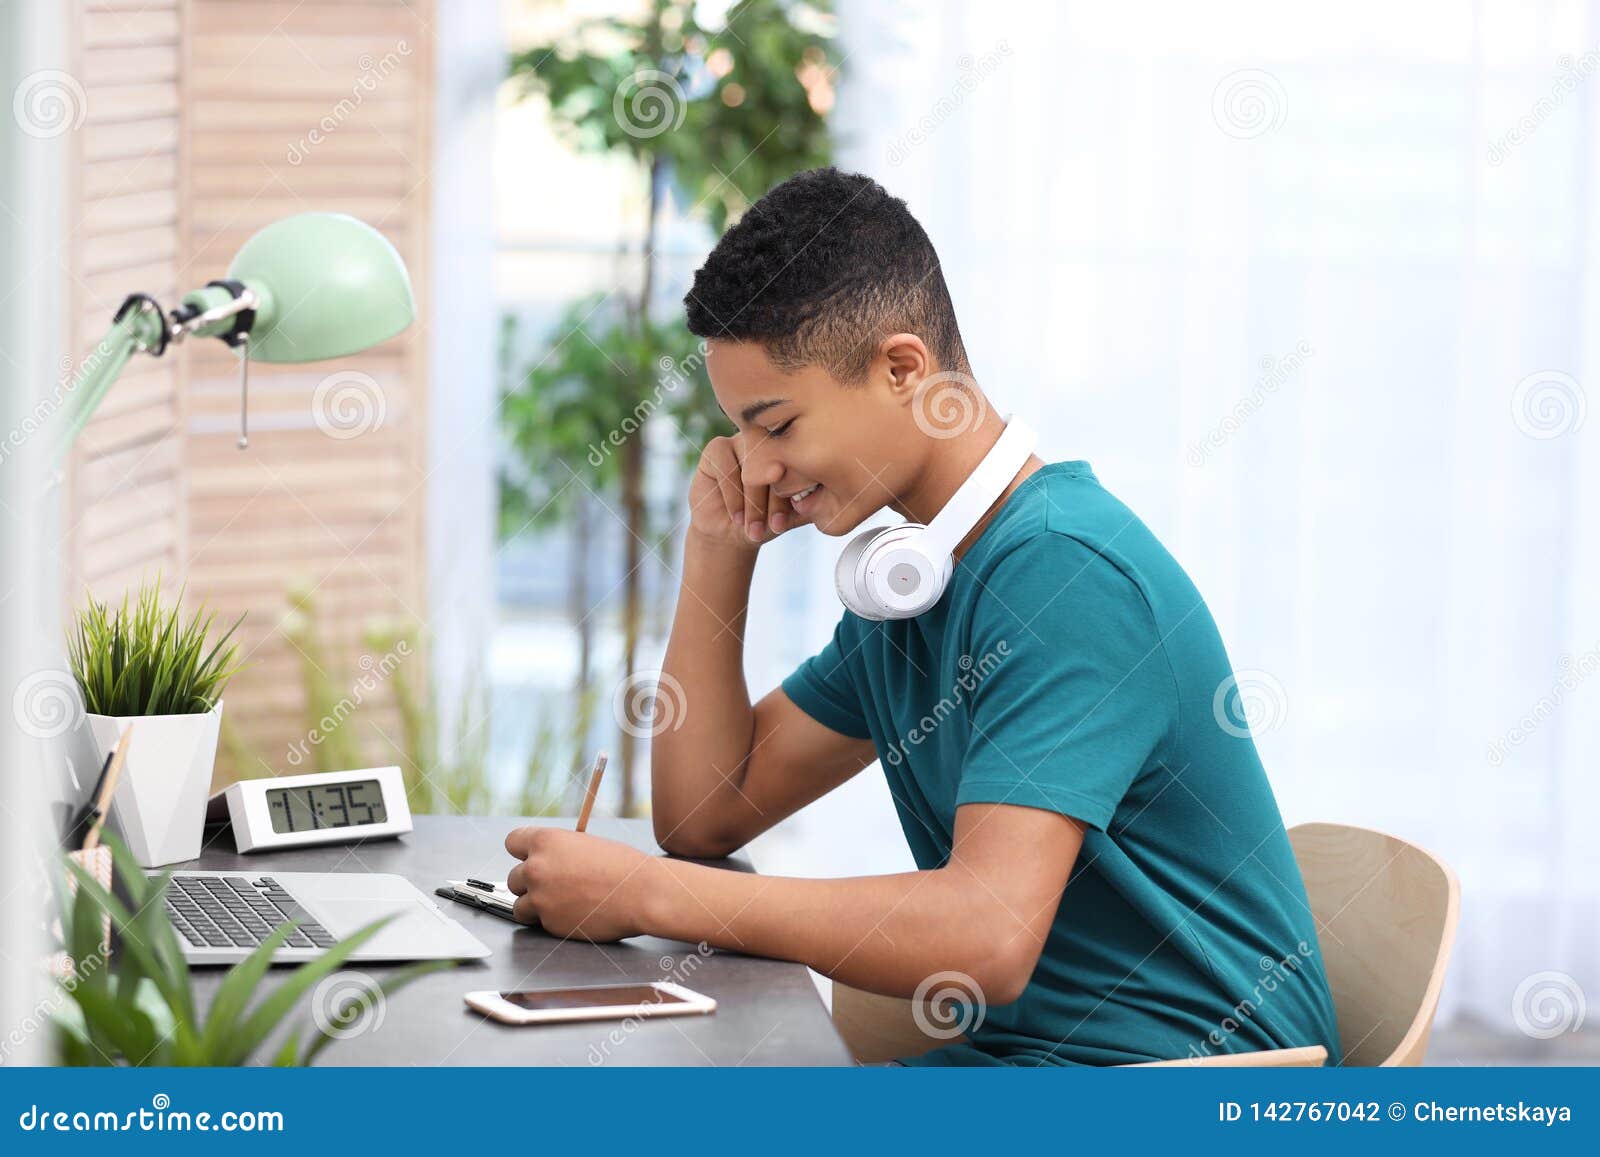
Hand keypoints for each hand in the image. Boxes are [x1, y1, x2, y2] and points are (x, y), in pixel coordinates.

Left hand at [502, 826, 654, 941]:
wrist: (641, 893)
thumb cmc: (622, 866)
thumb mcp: (585, 844)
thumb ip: (558, 852)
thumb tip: (545, 861)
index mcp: (545, 841)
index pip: (512, 842)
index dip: (523, 852)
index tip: (532, 859)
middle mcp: (536, 868)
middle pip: (514, 878)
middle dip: (531, 883)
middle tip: (555, 886)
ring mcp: (540, 898)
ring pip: (520, 905)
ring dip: (535, 905)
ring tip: (561, 903)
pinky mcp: (549, 923)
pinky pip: (539, 923)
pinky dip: (551, 921)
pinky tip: (573, 913)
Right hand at [687, 433, 812, 549]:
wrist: (730, 532)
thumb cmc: (767, 520)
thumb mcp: (794, 515)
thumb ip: (811, 503)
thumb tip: (831, 497)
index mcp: (792, 449)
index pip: (799, 461)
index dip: (797, 491)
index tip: (793, 519)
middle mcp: (769, 439)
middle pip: (776, 461)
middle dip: (775, 500)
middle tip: (775, 528)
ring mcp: (742, 440)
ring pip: (751, 466)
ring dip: (754, 502)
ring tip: (755, 529)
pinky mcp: (716, 448)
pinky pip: (726, 467)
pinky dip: (733, 495)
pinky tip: (737, 517)